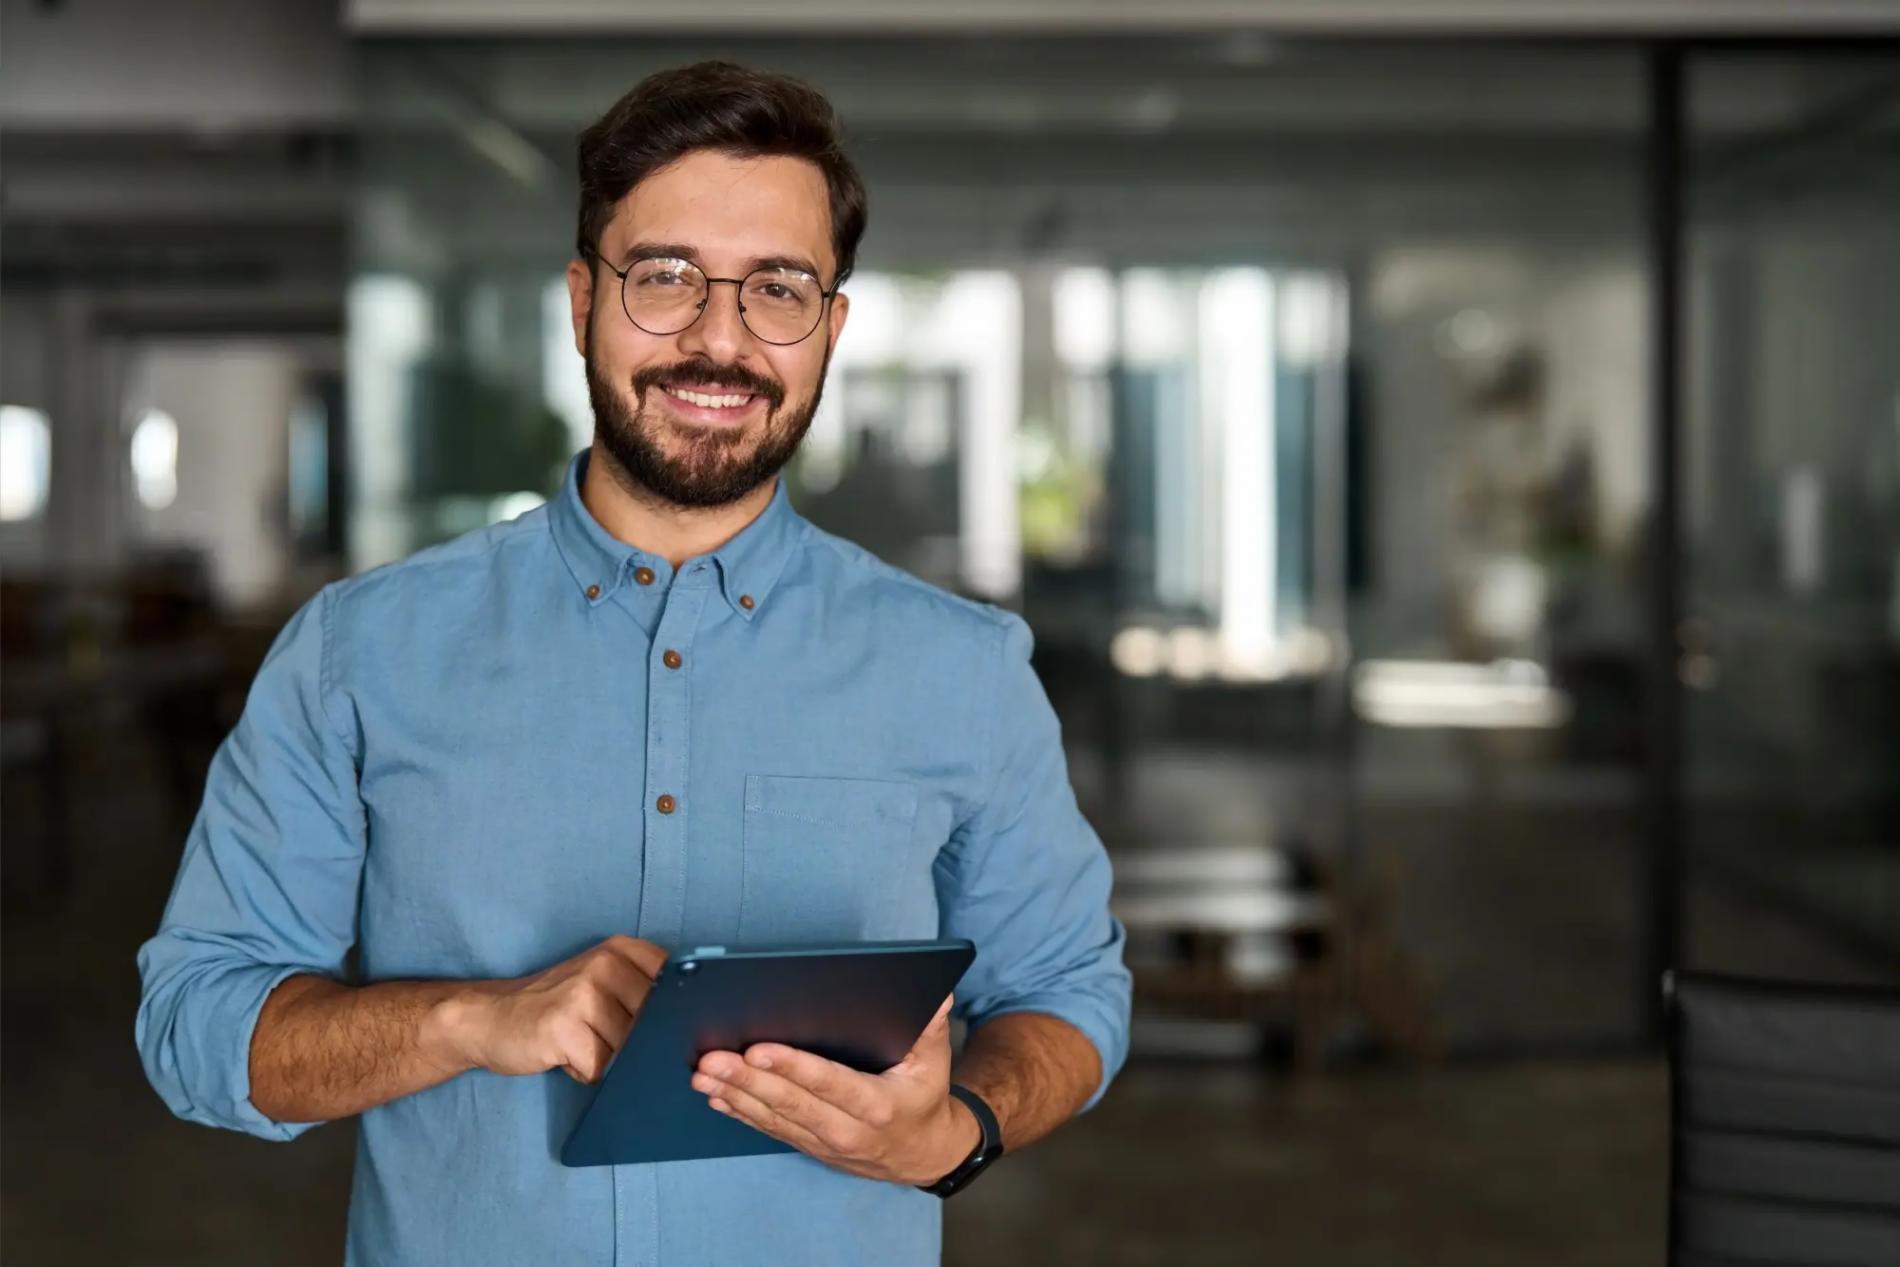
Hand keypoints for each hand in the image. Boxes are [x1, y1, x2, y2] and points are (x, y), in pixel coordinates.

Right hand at [445, 935, 667, 1083]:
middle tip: (605, 1041)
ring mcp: (585, 992)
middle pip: (656, 1023)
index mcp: (623, 949)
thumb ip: (644, 994)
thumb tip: (691, 1029)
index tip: (661, 1031)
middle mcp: (607, 963)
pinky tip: (566, 1056)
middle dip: (638, 1045)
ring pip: (630, 1049)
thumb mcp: (604, 984)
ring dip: (609, 1061)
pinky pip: (600, 1067)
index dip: (675, 1017)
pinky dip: (586, 1072)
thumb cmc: (556, 1008)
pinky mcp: (564, 1026)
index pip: (678, 987)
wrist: (490, 1017)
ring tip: (581, 1045)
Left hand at [691, 994, 981, 1185]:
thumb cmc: (922, 1097)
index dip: (793, 1068)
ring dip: (735, 1096)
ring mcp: (824, 1143)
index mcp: (877, 1106)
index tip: (758, 1049)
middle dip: (748, 1080)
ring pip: (773, 1118)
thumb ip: (931, 1028)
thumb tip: (935, 995)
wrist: (921, 1154)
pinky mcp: (809, 1146)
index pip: (829, 1084)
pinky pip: (770, 1130)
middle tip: (713, 1059)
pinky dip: (740, 1114)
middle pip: (791, 1103)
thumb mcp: (935, 1062)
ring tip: (703, 1074)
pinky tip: (716, 1096)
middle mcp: (847, 1130)